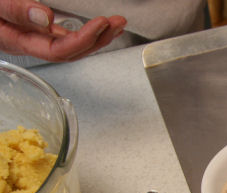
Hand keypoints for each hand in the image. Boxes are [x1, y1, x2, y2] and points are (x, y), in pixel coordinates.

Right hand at [0, 0, 125, 61]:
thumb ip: (13, 9)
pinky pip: (61, 34)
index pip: (57, 50)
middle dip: (97, 39)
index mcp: (16, 41)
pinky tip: (96, 24)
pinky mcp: (31, 26)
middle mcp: (26, 42)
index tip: (101, 24)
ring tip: (115, 24)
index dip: (82, 40)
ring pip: (68, 43)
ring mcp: (30, 35)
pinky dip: (81, 28)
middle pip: (69, 51)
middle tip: (117, 22)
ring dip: (95, 35)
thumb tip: (45, 18)